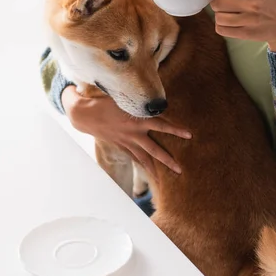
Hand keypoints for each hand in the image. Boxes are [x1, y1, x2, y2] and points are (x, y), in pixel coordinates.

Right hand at [61, 85, 191, 178]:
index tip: (190, 135)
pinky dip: (141, 164)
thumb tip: (154, 95)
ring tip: (164, 180)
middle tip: (180, 170)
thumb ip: (140, 99)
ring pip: (144, 158)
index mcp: (138, 119)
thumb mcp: (125, 97)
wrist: (85, 114)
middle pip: (155, 150)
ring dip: (154, 169)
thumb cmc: (105, 101)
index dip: (176, 130)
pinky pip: (133, 158)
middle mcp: (134, 133)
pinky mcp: (120, 146)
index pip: (162, 125)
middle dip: (168, 160)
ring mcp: (127, 142)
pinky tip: (148, 172)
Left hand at [210, 0, 275, 52]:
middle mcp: (252, 4)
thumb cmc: (265, 3)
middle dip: (217, 3)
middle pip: (217, 3)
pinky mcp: (246, 34)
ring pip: (218, 18)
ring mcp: (249, 20)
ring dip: (220, 16)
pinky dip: (222, 27)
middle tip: (225, 4)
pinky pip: (221, 30)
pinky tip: (229, 24)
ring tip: (227, 14)